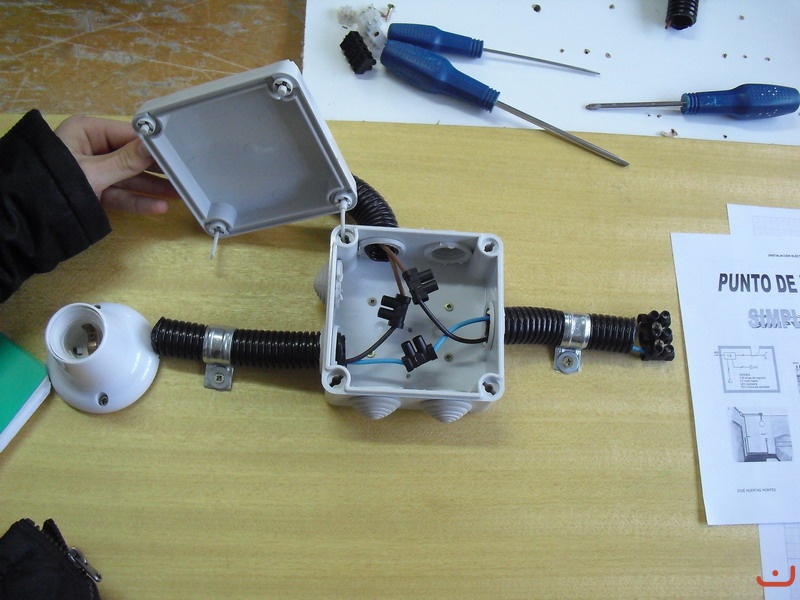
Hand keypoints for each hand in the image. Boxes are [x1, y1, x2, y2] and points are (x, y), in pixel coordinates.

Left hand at [54, 115, 178, 214]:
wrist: (27, 216)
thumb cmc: (55, 184)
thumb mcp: (93, 172)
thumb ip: (126, 161)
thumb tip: (153, 146)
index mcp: (86, 131)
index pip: (127, 134)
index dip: (152, 144)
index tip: (178, 151)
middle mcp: (91, 148)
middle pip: (131, 157)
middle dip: (156, 169)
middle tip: (185, 174)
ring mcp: (93, 172)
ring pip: (129, 178)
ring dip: (152, 188)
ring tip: (180, 194)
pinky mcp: (95, 192)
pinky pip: (121, 194)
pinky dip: (138, 201)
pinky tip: (159, 207)